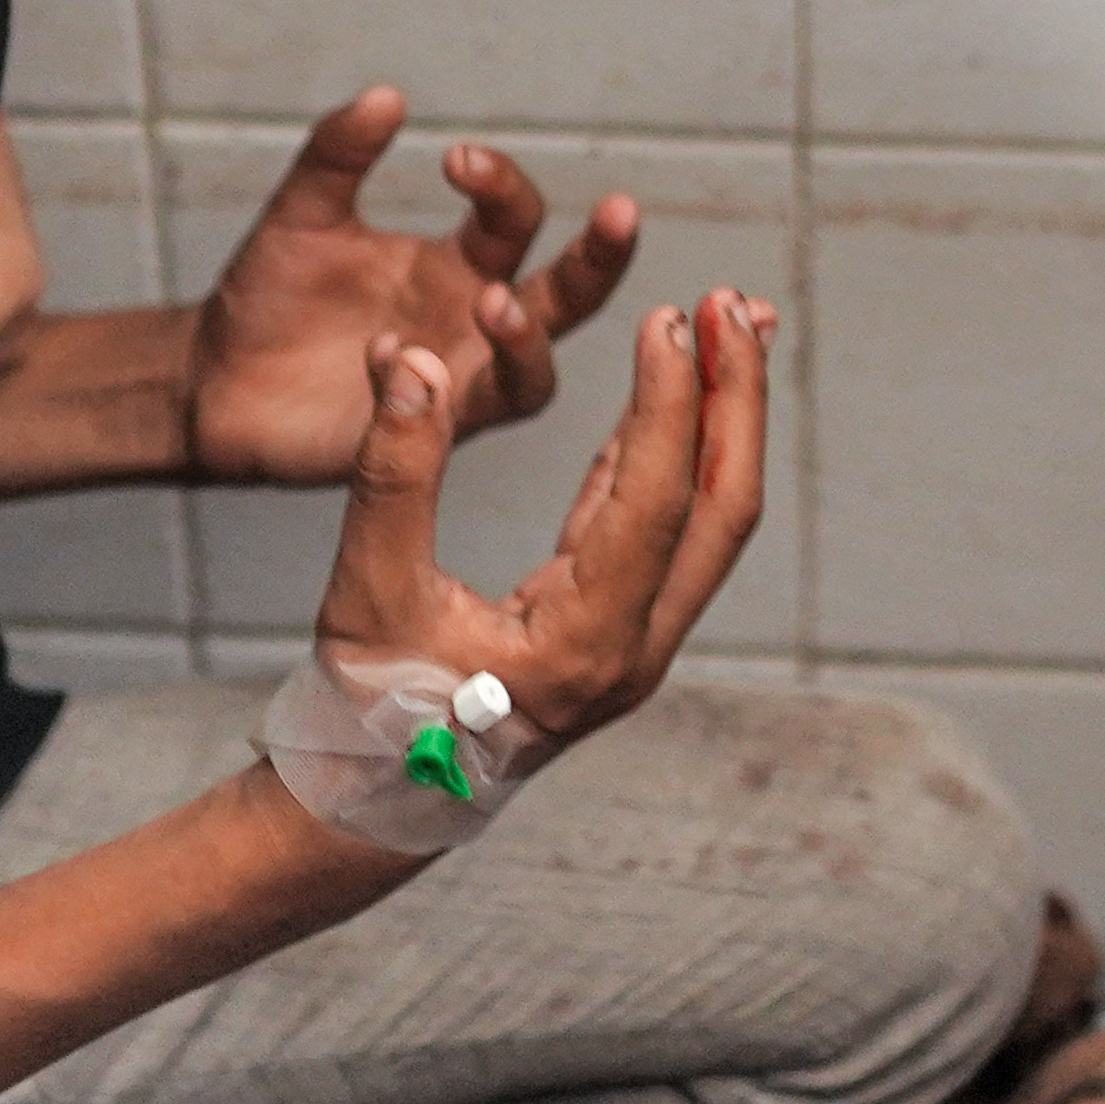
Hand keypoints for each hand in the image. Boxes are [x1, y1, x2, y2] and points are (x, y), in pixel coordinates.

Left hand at [183, 84, 640, 486]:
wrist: (212, 380)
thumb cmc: (266, 298)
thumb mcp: (301, 214)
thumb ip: (337, 155)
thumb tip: (389, 95)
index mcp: (456, 263)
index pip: (514, 217)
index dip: (499, 182)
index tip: (455, 159)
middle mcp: (472, 322)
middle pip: (570, 294)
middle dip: (601, 255)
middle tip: (620, 210)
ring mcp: (454, 383)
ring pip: (536, 371)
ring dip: (528, 337)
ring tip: (492, 301)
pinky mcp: (421, 435)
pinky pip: (461, 420)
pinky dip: (435, 384)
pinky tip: (387, 353)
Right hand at [308, 293, 771, 768]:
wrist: (376, 801)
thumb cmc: (369, 711)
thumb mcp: (367, 591)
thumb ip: (393, 476)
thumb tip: (419, 365)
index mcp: (585, 646)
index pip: (658, 501)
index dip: (670, 400)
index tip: (672, 314)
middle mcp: (632, 650)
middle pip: (724, 509)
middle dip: (736, 399)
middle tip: (736, 303)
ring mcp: (632, 646)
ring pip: (709, 521)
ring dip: (722, 422)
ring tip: (732, 329)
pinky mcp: (612, 632)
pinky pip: (661, 531)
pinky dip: (673, 456)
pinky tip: (671, 397)